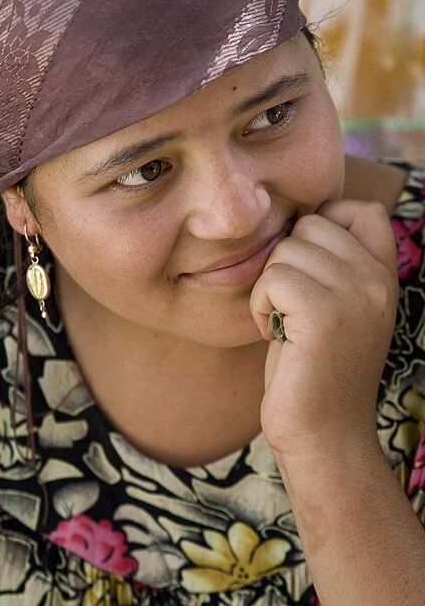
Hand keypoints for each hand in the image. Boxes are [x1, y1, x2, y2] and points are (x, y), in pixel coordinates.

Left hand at [250, 200, 397, 461]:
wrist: (324, 436)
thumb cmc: (314, 369)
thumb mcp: (338, 307)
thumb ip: (333, 263)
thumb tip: (299, 219)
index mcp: (384, 276)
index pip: (363, 209)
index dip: (326, 223)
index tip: (308, 268)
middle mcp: (378, 281)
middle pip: (311, 224)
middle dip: (287, 262)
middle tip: (292, 307)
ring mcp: (356, 296)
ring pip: (287, 249)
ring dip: (270, 287)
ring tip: (286, 325)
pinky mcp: (325, 315)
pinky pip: (272, 277)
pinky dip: (261, 305)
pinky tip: (276, 334)